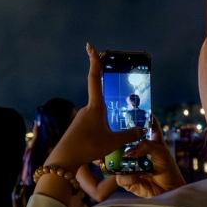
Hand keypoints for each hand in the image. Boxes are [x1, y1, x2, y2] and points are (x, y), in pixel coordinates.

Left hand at [42, 44, 146, 173]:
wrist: (64, 159)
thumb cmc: (89, 146)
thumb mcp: (114, 142)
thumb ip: (129, 135)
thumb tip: (142, 129)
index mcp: (96, 106)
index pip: (95, 78)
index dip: (94, 61)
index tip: (90, 46)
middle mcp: (87, 109)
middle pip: (98, 94)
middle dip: (106, 86)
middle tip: (111, 75)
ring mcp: (81, 118)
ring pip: (98, 112)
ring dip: (107, 114)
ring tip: (116, 119)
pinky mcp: (78, 128)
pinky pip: (94, 122)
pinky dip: (102, 125)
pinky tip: (105, 136)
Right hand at [116, 115, 184, 197]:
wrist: (169, 192)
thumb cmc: (169, 171)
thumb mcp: (161, 152)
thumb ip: (145, 145)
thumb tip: (128, 151)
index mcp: (152, 142)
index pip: (148, 125)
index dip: (144, 116)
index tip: (137, 108)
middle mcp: (139, 152)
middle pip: (125, 141)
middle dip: (118, 139)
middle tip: (114, 135)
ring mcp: (131, 165)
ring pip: (117, 158)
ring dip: (124, 161)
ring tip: (130, 161)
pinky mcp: (127, 180)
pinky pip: (120, 176)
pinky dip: (130, 177)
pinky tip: (141, 177)